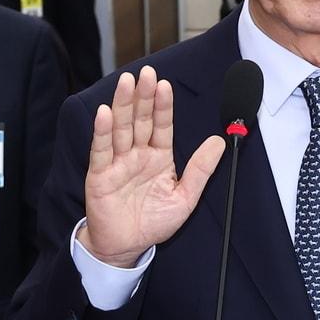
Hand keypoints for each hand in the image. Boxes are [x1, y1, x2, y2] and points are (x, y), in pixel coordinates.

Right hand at [81, 66, 225, 267]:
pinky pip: (101, 150)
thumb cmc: (154, 222)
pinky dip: (102, 132)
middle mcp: (137, 155)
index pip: (162, 125)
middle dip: (142, 96)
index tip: (165, 85)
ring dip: (122, 105)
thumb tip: (219, 142)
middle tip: (146, 73)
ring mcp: (118, 163)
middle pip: (139, 120)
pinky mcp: (100, 175)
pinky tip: (104, 114)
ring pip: (120, 128)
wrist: (127, 247)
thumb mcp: (185, 197)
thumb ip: (200, 169)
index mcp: (158, 157)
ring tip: (126, 83)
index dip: (163, 106)